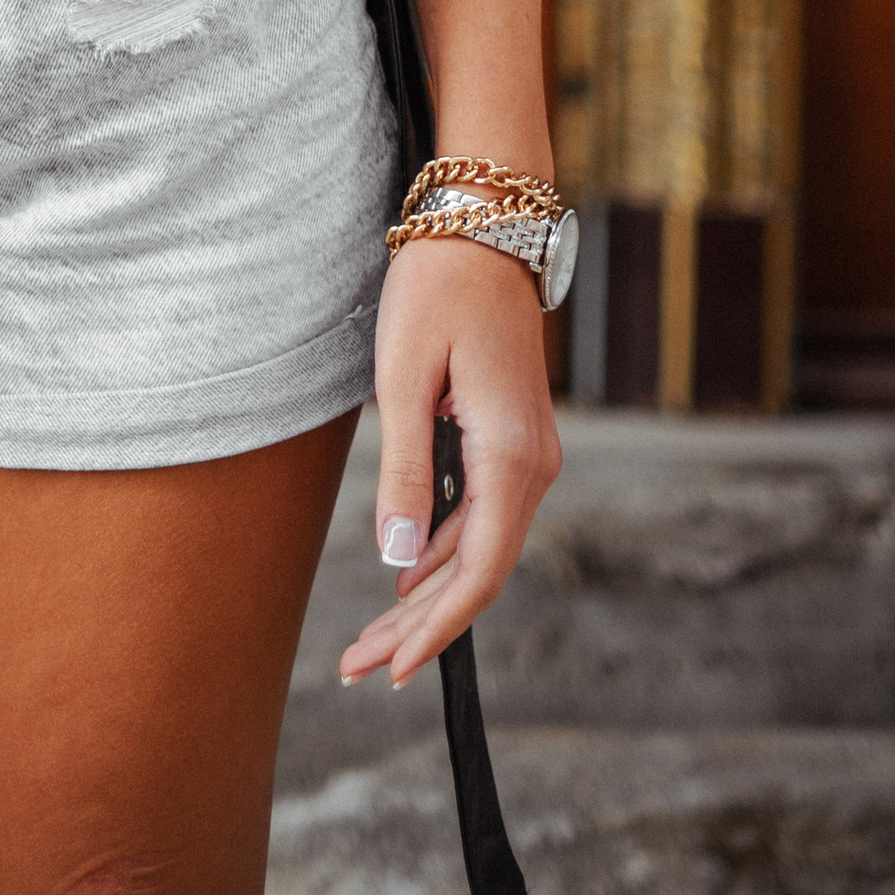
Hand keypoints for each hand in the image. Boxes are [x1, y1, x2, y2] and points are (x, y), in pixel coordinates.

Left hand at [339, 235, 559, 689]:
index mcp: (511, 458)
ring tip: (371, 636)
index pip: (477, 573)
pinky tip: (404, 573)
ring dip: (427, 594)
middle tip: (361, 667)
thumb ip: (404, 472)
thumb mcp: (404, 379)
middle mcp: (532, 466)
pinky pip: (480, 516)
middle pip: (479, 573)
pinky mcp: (511, 439)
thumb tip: (393, 562)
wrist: (481, 225)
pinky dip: (440, 552)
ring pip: (479, 548)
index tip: (389, 668)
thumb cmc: (436, 291)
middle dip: (422, 627)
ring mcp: (528, 454)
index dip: (434, 629)